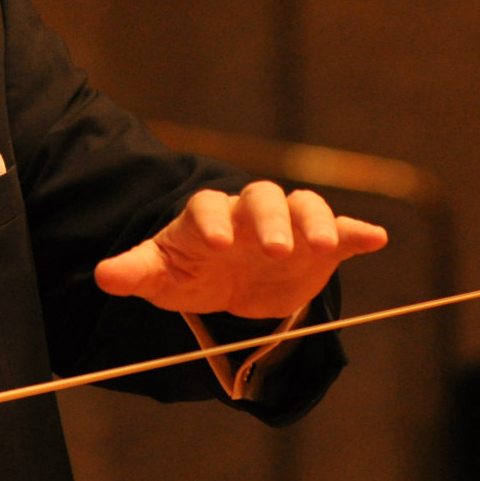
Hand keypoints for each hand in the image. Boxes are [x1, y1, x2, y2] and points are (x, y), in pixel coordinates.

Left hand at [93, 183, 387, 318]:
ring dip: (317, 223)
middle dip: (271, 222)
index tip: (217, 244)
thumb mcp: (161, 276)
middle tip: (275, 249)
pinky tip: (375, 239)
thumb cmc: (191, 271)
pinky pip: (342, 232)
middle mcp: (250, 213)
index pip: (208, 208)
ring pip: (305, 207)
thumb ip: (136, 272)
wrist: (228, 280)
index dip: (213, 222)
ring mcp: (288, 225)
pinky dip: (358, 232)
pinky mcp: (319, 245)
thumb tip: (104, 275)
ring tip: (327, 245)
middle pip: (262, 200)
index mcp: (208, 218)